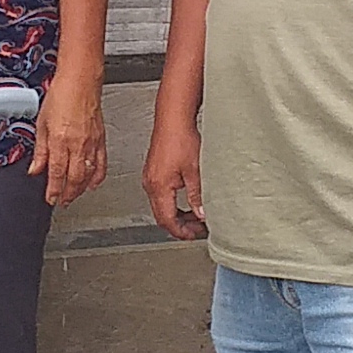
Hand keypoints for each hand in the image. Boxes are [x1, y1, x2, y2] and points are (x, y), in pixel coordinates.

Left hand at [37, 75, 107, 208]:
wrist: (81, 81)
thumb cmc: (61, 95)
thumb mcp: (42, 123)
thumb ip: (40, 150)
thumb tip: (35, 168)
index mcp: (60, 140)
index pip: (57, 173)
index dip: (54, 190)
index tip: (50, 199)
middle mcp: (78, 144)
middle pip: (74, 178)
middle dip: (68, 194)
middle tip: (62, 202)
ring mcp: (92, 143)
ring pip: (89, 174)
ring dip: (81, 189)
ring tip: (74, 195)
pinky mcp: (101, 139)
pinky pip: (102, 164)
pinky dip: (98, 176)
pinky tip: (93, 183)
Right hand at [143, 120, 205, 240]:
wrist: (172, 118)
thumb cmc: (181, 138)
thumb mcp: (195, 171)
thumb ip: (197, 196)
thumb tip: (202, 213)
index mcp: (158, 187)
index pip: (167, 220)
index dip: (181, 232)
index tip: (194, 234)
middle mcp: (150, 184)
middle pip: (162, 216)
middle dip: (180, 225)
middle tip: (197, 228)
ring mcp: (150, 177)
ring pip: (161, 206)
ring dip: (177, 214)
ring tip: (195, 214)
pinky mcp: (153, 171)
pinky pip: (160, 195)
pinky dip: (173, 202)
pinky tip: (186, 199)